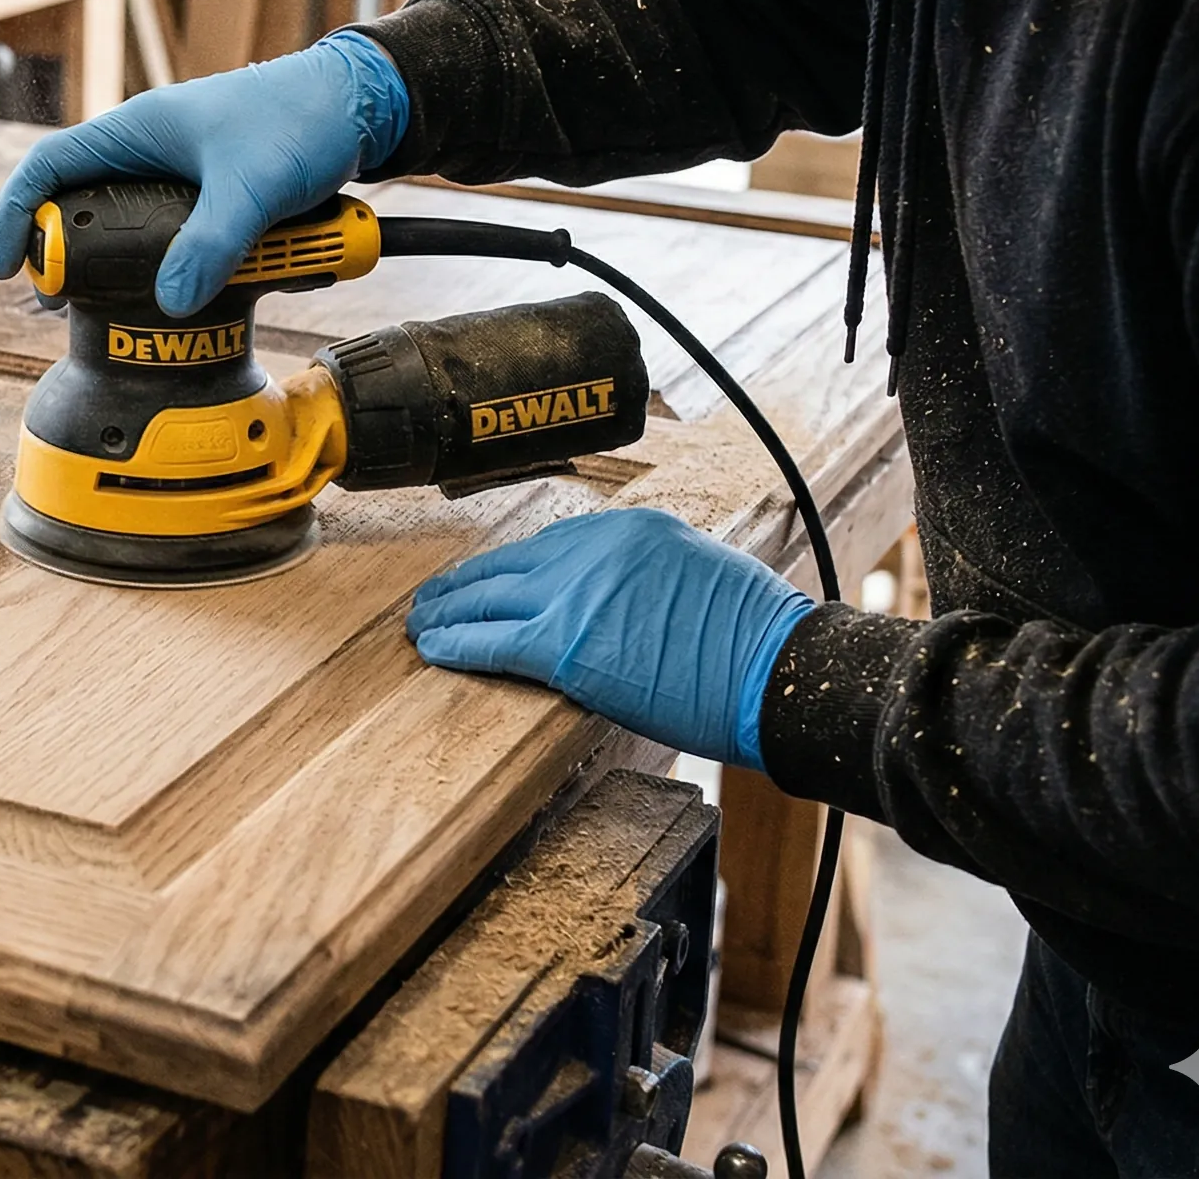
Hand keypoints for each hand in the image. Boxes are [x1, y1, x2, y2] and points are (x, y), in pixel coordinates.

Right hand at [0, 32, 411, 315]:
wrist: (362, 104)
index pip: (46, 168)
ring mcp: (174, 172)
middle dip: (62, 256)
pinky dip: (160, 266)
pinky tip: (171, 296)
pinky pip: (165, 234)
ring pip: (121, 224)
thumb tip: (170, 302)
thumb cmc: (302, 119)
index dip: (16, 216)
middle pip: (78, 205)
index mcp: (135, 130)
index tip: (9, 266)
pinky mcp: (205, 194)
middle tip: (58, 304)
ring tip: (105, 310)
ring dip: (111, 267)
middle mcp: (145, 150)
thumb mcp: (253, 186)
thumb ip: (212, 243)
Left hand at [405, 508, 815, 768]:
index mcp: (628, 529)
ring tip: (421, 625)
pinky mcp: (567, 645)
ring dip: (448, 614)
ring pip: (490, 599)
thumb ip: (639, 578)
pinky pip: (494, 641)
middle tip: (433, 598)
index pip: (547, 547)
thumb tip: (607, 603)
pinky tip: (434, 649)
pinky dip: (457, 645)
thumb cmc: (752, 639)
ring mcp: (578, 595)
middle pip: (509, 566)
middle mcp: (596, 550)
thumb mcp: (693, 574)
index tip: (484, 580)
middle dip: (466, 585)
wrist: (778, 668)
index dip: (507, 569)